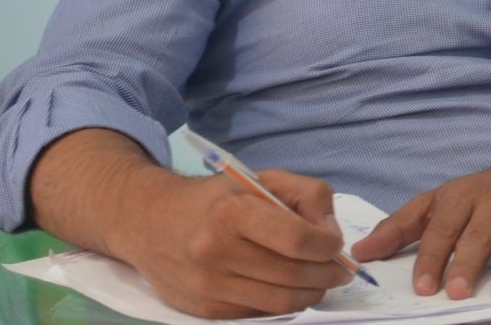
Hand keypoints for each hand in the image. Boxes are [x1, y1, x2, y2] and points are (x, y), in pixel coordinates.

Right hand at [122, 168, 353, 317]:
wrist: (151, 221)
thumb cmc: (216, 197)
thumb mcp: (262, 179)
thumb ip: (307, 195)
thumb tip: (331, 234)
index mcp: (232, 211)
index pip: (296, 240)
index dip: (327, 246)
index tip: (337, 244)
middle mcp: (215, 251)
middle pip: (291, 275)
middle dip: (327, 274)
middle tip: (340, 270)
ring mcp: (207, 286)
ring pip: (279, 302)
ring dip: (311, 293)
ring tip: (321, 280)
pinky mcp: (204, 311)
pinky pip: (258, 313)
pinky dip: (282, 303)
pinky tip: (288, 287)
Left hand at [351, 159, 490, 300]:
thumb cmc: (483, 194)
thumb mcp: (441, 200)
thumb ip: (401, 226)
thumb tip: (361, 251)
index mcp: (462, 196)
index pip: (442, 227)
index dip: (432, 257)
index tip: (423, 286)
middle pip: (478, 235)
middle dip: (466, 264)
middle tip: (455, 292)